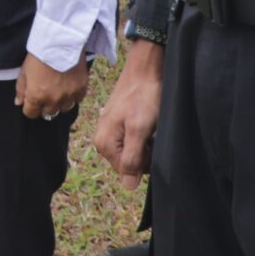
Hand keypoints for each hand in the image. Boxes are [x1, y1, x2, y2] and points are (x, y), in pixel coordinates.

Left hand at [16, 52, 87, 119]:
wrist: (60, 41)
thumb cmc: (39, 55)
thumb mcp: (24, 71)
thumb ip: (21, 89)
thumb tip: (19, 103)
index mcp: (37, 97)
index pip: (31, 114)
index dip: (29, 108)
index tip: (31, 101)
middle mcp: (53, 100)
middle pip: (48, 113)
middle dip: (44, 106)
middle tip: (45, 94)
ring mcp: (69, 96)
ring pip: (64, 109)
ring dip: (60, 103)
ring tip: (58, 91)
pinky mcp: (81, 89)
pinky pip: (77, 100)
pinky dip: (73, 96)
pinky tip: (69, 87)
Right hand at [92, 39, 163, 185]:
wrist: (145, 69)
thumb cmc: (143, 97)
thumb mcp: (139, 129)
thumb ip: (133, 158)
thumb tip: (128, 186)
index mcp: (104, 144)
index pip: (127, 172)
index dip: (144, 162)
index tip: (150, 142)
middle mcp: (103, 140)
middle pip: (129, 163)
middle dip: (145, 153)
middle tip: (151, 132)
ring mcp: (111, 131)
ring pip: (134, 152)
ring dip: (146, 144)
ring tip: (150, 125)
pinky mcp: (120, 123)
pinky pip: (134, 140)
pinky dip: (145, 135)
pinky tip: (148, 121)